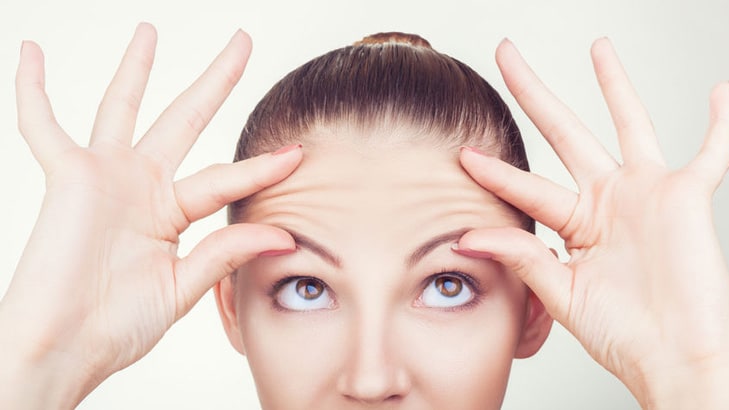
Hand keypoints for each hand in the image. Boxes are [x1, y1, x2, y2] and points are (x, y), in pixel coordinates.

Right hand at [0, 24, 301, 407]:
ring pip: (124, 108)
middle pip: (186, 119)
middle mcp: (142, 187)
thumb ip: (226, 255)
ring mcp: (105, 177)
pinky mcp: (68, 177)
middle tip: (242, 42)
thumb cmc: (116, 328)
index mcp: (170, 213)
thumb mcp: (182, 288)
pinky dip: (33, 91)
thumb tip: (284, 234)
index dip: (261, 167)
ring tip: (150, 32)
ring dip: (136, 69)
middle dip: (215, 81)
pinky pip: (42, 126)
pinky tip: (30, 53)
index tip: (297, 154)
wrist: (64, 348)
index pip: (225, 178)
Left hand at [455, 38, 728, 407]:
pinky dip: (721, 124)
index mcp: (577, 225)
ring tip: (597, 47)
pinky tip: (719, 92)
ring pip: (629, 124)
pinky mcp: (688, 197)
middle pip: (564, 133)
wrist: (677, 360)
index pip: (527, 186)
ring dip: (614, 85)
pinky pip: (712, 151)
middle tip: (506, 55)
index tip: (463, 153)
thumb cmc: (625, 336)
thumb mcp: (561, 292)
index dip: (495, 171)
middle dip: (534, 93)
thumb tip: (466, 235)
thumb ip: (521, 257)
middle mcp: (609, 201)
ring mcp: (648, 194)